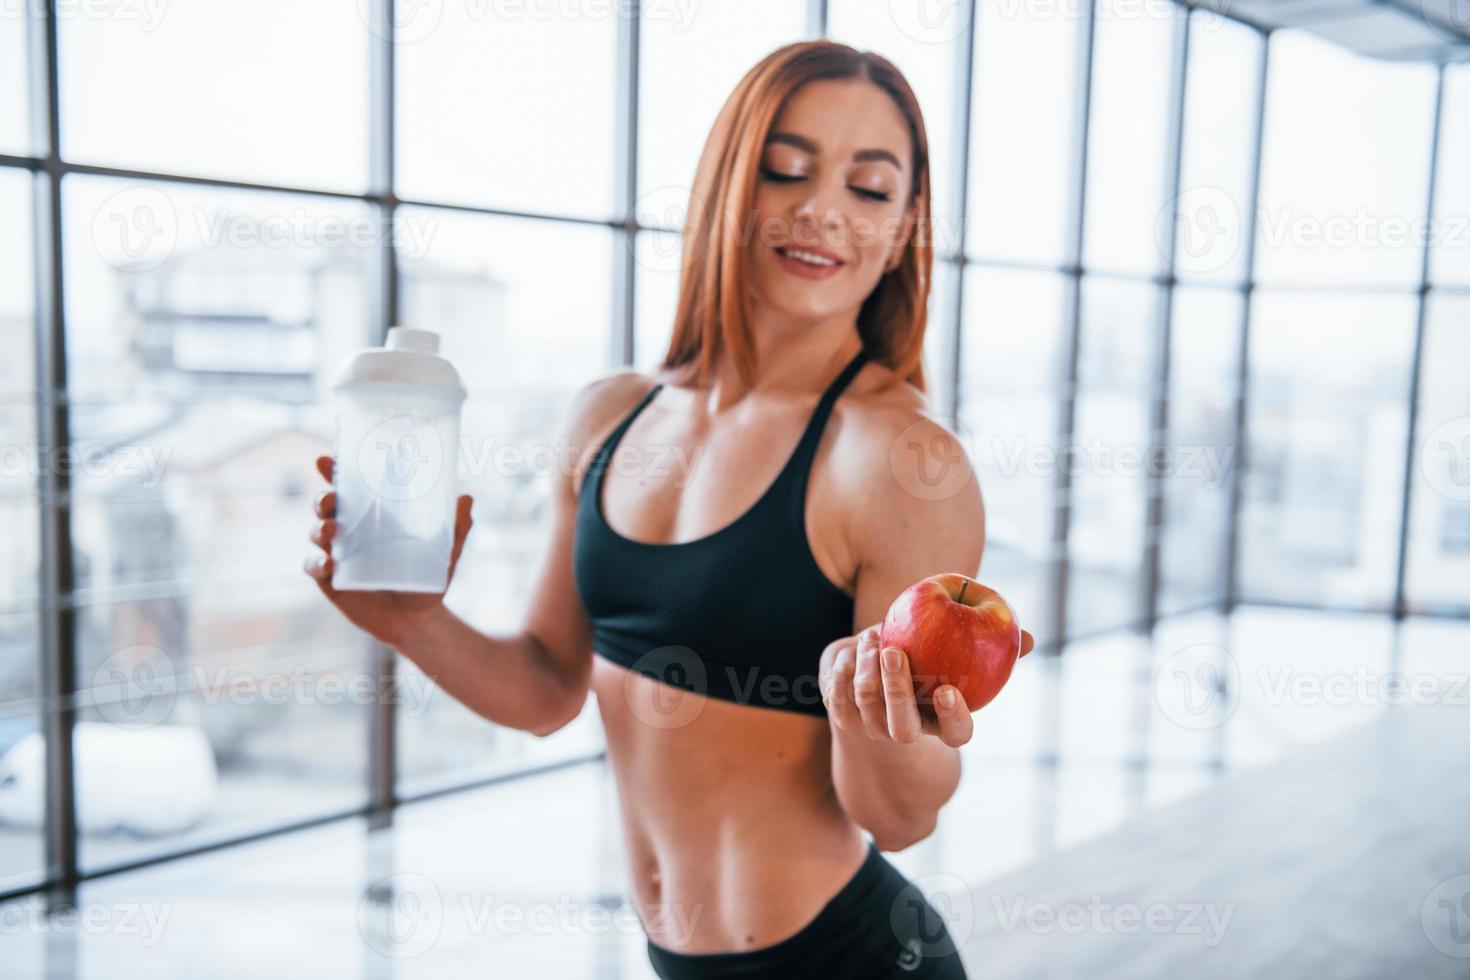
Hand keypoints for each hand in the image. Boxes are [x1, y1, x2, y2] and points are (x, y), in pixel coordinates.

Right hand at [304, 454, 473, 647]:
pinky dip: (316, 563)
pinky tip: (328, 563)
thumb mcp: (446, 551)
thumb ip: (457, 527)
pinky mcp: (331, 582)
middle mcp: (349, 532)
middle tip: (331, 498)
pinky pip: (314, 568)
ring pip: (316, 533)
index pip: (348, 488)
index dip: (333, 472)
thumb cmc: (428, 578)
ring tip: (330, 528)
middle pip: (325, 507)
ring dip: (318, 527)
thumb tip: (467, 498)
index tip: (326, 459)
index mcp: (372, 517)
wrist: (419, 620)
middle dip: (322, 498)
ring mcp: (338, 555)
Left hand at [820, 623, 1035, 748]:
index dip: (953, 718)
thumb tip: (1029, 639)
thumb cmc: (931, 655)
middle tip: (894, 651)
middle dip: (896, 691)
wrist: (876, 670)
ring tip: (875, 635)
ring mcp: (872, 728)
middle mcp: (906, 731)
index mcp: (941, 722)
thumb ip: (993, 645)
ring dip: (868, 666)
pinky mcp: (843, 715)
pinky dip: (845, 668)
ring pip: (866, 703)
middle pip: (901, 727)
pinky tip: (856, 646)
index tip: (949, 690)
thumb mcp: (960, 648)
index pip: (956, 734)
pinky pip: (838, 695)